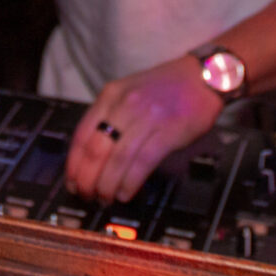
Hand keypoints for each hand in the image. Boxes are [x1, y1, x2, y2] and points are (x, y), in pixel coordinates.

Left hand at [64, 55, 224, 203]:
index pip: (81, 134)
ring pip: (117, 159)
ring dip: (107, 185)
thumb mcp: (129, 92)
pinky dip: (130, 182)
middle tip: (87, 195)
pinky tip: (126, 193)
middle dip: (87, 179)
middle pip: (96, 150)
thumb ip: (110, 116)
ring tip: (105, 198)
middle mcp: (124, 105)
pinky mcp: (168, 131)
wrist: (204, 76)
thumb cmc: (166, 88)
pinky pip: (142, 162)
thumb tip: (92, 156)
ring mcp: (147, 117)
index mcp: (111, 95)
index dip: (74, 164)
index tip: (71, 182)